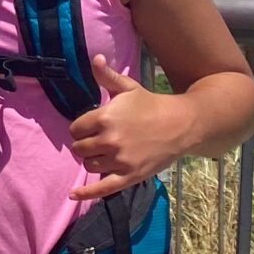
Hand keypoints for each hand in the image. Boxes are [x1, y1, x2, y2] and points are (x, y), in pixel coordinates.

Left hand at [66, 55, 197, 200]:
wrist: (180, 125)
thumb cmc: (151, 105)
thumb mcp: (128, 88)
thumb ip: (107, 76)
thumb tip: (94, 58)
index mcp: (104, 117)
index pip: (75, 129)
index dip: (80, 129)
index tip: (90, 128)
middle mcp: (109, 139)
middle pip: (79, 148)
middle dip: (85, 144)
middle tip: (97, 140)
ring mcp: (119, 160)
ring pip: (90, 165)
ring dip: (92, 160)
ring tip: (104, 153)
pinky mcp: (129, 176)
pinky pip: (102, 188)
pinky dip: (86, 193)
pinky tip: (73, 195)